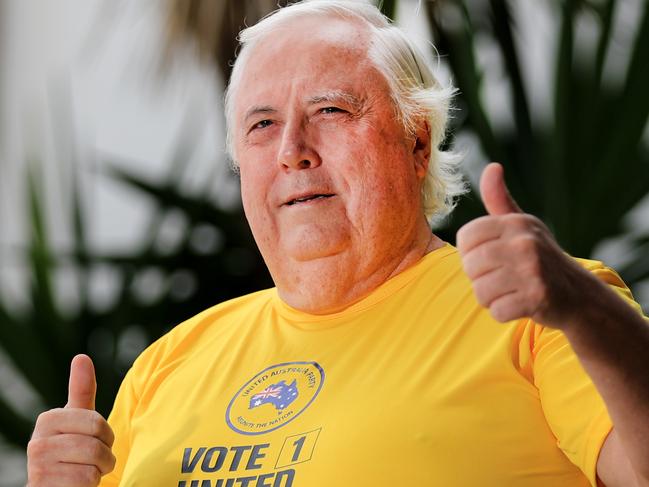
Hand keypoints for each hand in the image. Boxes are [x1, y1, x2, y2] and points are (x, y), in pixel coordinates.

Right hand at [27, 355, 114, 486]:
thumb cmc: (72, 447)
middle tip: (94, 458)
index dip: (105, 434)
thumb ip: (81, 389)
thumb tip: (81, 356)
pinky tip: (78, 484)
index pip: (96, 422)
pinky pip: (86, 481)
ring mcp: (38, 467)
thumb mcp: (78, 418)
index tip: (94, 439)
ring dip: (100, 469)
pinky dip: (91, 484)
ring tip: (87, 470)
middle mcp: (37, 443)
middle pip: (95, 444)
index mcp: (48, 420)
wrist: (58, 484)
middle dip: (105, 453)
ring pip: (92, 462)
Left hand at [456, 163, 596, 327]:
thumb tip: (492, 167)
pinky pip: (496, 310)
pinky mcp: (537, 296)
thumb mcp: (522, 226)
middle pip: (470, 266)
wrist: (578, 294)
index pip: (466, 237)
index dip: (471, 253)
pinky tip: (521, 304)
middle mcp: (525, 242)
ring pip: (480, 291)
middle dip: (480, 278)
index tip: (491, 258)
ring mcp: (532, 269)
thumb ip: (499, 200)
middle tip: (503, 278)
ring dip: (491, 298)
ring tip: (511, 290)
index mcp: (516, 223)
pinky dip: (504, 313)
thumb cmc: (539, 258)